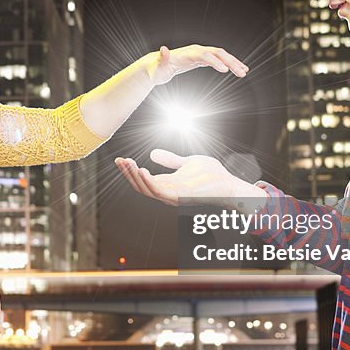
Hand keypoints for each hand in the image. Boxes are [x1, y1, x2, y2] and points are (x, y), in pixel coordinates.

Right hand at [114, 149, 265, 206]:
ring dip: (135, 177)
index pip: (143, 181)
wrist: (230, 185)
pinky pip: (160, 191)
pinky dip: (148, 181)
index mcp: (167, 186)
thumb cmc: (212, 176)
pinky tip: (141, 169)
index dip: (130, 171)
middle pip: (141, 186)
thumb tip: (152, 153)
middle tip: (119, 160)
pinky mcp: (181, 196)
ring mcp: (174, 197)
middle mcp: (168, 194)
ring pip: (147, 190)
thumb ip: (170, 160)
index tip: (120, 159)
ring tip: (127, 163)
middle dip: (128, 174)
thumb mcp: (187, 162)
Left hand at [143, 45, 247, 86]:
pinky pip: (219, 59)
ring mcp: (200, 54)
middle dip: (230, 62)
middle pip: (217, 53)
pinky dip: (228, 64)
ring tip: (244, 72)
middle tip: (242, 72)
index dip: (215, 62)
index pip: (204, 55)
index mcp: (188, 53)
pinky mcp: (202, 59)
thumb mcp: (157, 67)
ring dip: (233, 63)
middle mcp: (196, 50)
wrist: (156, 66)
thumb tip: (163, 49)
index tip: (225, 71)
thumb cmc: (157, 69)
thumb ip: (162, 59)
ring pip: (221, 55)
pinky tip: (237, 70)